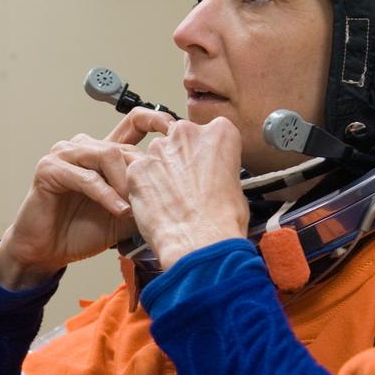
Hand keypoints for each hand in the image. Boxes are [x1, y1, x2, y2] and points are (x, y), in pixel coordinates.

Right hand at [0, 108, 176, 288]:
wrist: (48, 251)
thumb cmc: (82, 231)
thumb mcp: (126, 215)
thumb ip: (146, 198)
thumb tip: (181, 192)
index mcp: (104, 152)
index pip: (134, 123)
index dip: (156, 121)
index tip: (175, 131)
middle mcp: (84, 147)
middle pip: (122, 146)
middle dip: (140, 174)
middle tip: (153, 200)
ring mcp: (65, 154)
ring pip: (106, 155)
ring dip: (124, 184)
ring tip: (133, 208)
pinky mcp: (50, 169)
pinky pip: (86, 177)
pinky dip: (105, 195)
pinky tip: (117, 210)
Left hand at [125, 115, 248, 268]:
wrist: (198, 242)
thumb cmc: (221, 220)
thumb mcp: (236, 186)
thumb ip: (220, 169)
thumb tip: (215, 177)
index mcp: (219, 133)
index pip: (210, 132)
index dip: (206, 154)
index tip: (206, 168)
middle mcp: (187, 133)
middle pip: (180, 139)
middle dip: (182, 159)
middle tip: (187, 185)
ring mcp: (159, 149)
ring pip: (157, 155)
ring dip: (162, 172)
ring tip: (171, 200)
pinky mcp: (137, 168)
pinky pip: (139, 173)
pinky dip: (144, 187)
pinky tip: (155, 206)